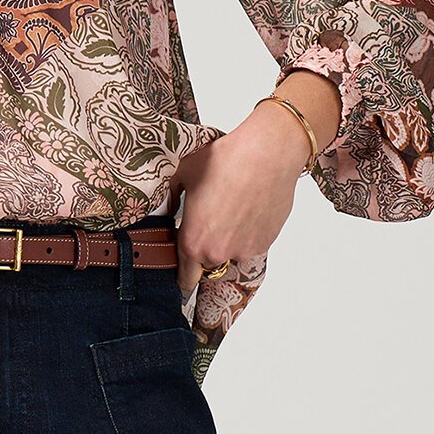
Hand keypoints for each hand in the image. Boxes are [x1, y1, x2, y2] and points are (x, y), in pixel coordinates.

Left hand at [170, 101, 310, 298]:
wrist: (266, 154)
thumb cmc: (225, 160)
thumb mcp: (182, 173)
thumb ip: (169, 196)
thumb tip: (167, 207)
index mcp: (193, 241)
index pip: (184, 278)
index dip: (182, 272)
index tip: (183, 264)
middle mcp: (219, 253)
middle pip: (208, 263)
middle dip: (206, 246)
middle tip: (209, 217)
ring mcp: (245, 250)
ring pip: (232, 253)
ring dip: (229, 238)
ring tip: (230, 207)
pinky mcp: (266, 242)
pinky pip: (251, 244)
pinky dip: (248, 232)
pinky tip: (246, 207)